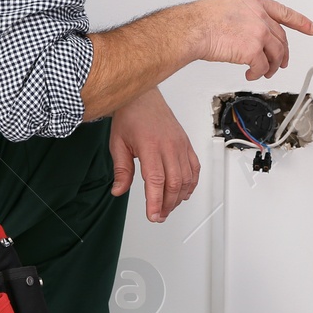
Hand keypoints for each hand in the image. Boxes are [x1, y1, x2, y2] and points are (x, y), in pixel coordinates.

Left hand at [109, 88, 199, 222]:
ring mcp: (180, 145)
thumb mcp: (118, 144)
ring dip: (179, 197)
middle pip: (174, 183)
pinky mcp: (186, 144)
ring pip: (186, 178)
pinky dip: (191, 184)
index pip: (155, 180)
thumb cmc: (130, 116)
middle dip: (167, 204)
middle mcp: (169, 146)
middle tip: (158, 215)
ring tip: (168, 207)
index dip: (155, 201)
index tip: (153, 215)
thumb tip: (119, 190)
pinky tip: (183, 193)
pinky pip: (194, 168)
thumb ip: (121, 170)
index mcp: (150, 146)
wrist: (143, 96)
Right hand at [189, 0, 312, 79]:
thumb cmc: (202, 19)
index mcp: (254, 2)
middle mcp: (260, 16)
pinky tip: (251, 75)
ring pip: (276, 55)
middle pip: (281, 38)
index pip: (284, 12)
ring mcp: (258, 32)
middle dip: (283, 54)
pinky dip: (258, 74)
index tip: (311, 28)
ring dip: (272, 67)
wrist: (193, 28)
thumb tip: (246, 28)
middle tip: (281, 63)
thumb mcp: (228, 5)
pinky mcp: (253, 50)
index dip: (300, 22)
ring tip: (265, 73)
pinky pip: (262, 67)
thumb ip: (244, 15)